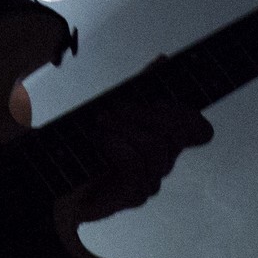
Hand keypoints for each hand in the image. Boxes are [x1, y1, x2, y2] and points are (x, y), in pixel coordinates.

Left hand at [75, 62, 212, 221]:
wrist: (61, 180)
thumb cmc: (86, 146)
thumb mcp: (114, 108)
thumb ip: (140, 87)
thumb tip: (163, 61)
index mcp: (163, 140)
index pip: (197, 128)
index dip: (186, 113)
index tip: (158, 101)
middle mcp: (162, 161)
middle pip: (176, 133)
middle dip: (144, 114)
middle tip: (114, 109)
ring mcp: (151, 180)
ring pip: (155, 147)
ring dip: (125, 129)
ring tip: (100, 124)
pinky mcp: (135, 196)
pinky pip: (136, 166)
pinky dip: (117, 147)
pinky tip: (102, 141)